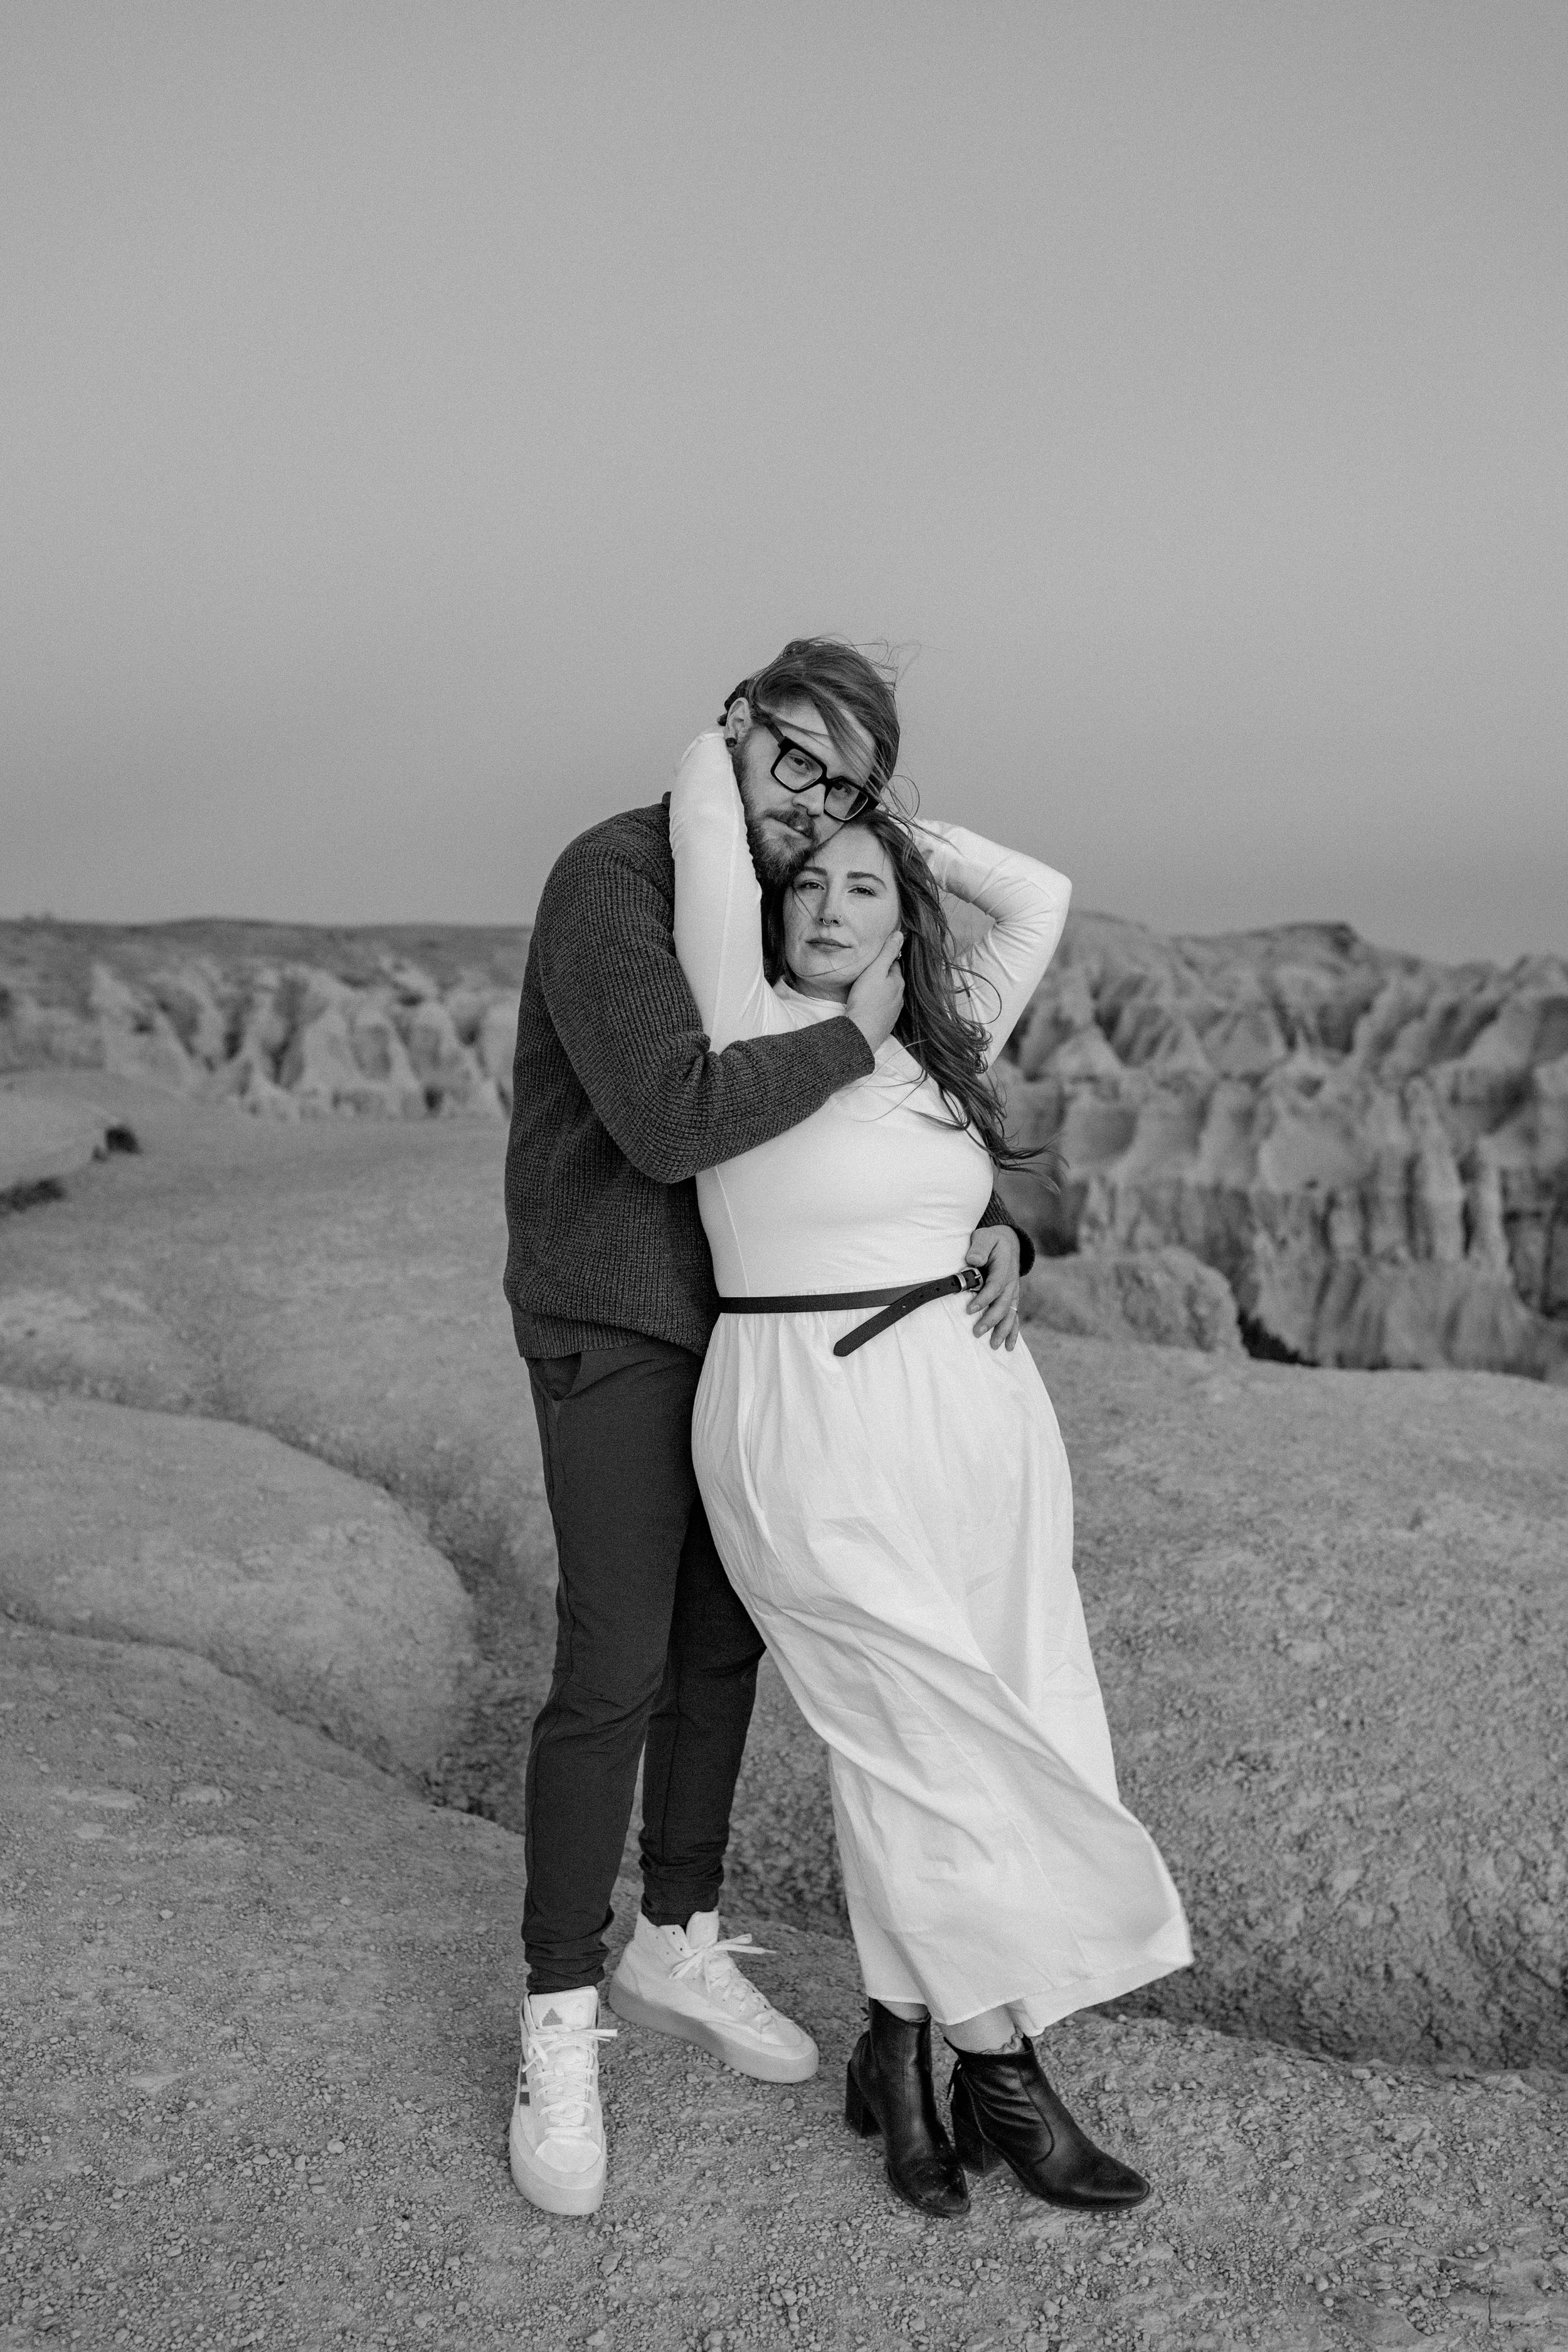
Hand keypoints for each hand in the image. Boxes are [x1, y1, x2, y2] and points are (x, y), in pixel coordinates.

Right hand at [845, 930, 904, 1051]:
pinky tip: (868, 1004)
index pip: (894, 964)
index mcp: (898, 981)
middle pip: (892, 979)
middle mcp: (899, 996)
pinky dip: (877, 1004)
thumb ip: (887, 952)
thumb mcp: (875, 970)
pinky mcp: (885, 1023)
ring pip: (888, 994)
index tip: (874, 956)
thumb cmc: (866, 1000)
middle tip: (868, 970)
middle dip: (883, 974)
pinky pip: (882, 1008)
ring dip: (880, 990)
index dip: (884, 958)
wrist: (861, 1032)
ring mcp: (893, 1011)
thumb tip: (900, 934)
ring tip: (866, 987)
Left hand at [964, 1225, 1022, 1349]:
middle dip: (991, 1320)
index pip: (995, 1286)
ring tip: (993, 1345)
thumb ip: (980, 1247)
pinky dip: (1013, 1331)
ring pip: (1010, 1313)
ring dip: (1002, 1330)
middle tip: (977, 1332)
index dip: (983, 1299)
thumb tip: (974, 1260)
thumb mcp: (985, 1237)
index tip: (969, 1310)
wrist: (1008, 1241)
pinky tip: (1009, 1346)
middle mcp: (1011, 1282)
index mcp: (1004, 1267)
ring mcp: (1013, 1291)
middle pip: (1003, 1304)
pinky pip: (1014, 1316)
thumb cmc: (991, 1240)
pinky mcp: (1012, 1297)